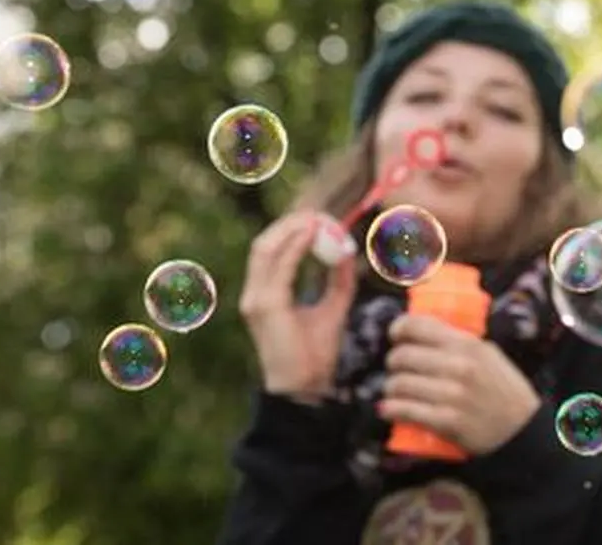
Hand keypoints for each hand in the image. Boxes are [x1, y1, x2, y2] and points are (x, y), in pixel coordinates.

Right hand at [238, 211, 355, 399]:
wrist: (304, 388)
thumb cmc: (315, 353)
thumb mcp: (332, 308)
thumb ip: (338, 281)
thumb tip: (347, 252)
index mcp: (265, 294)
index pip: (272, 250)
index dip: (293, 230)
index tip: (321, 219)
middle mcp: (254, 293)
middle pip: (265, 243)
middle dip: (292, 224)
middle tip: (321, 214)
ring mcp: (255, 299)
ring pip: (266, 249)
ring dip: (292, 229)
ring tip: (318, 220)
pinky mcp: (264, 306)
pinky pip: (279, 267)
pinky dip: (296, 247)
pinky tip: (314, 235)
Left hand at [378, 315, 541, 454]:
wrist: (521, 431)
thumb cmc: (504, 390)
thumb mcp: (489, 354)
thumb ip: (460, 342)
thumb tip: (424, 332)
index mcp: (467, 344)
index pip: (417, 326)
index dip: (398, 329)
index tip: (395, 335)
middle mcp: (458, 366)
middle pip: (402, 356)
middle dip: (393, 363)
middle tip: (397, 369)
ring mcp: (452, 395)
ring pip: (398, 384)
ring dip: (391, 389)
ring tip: (395, 392)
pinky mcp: (446, 421)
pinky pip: (405, 410)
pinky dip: (391, 410)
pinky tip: (387, 410)